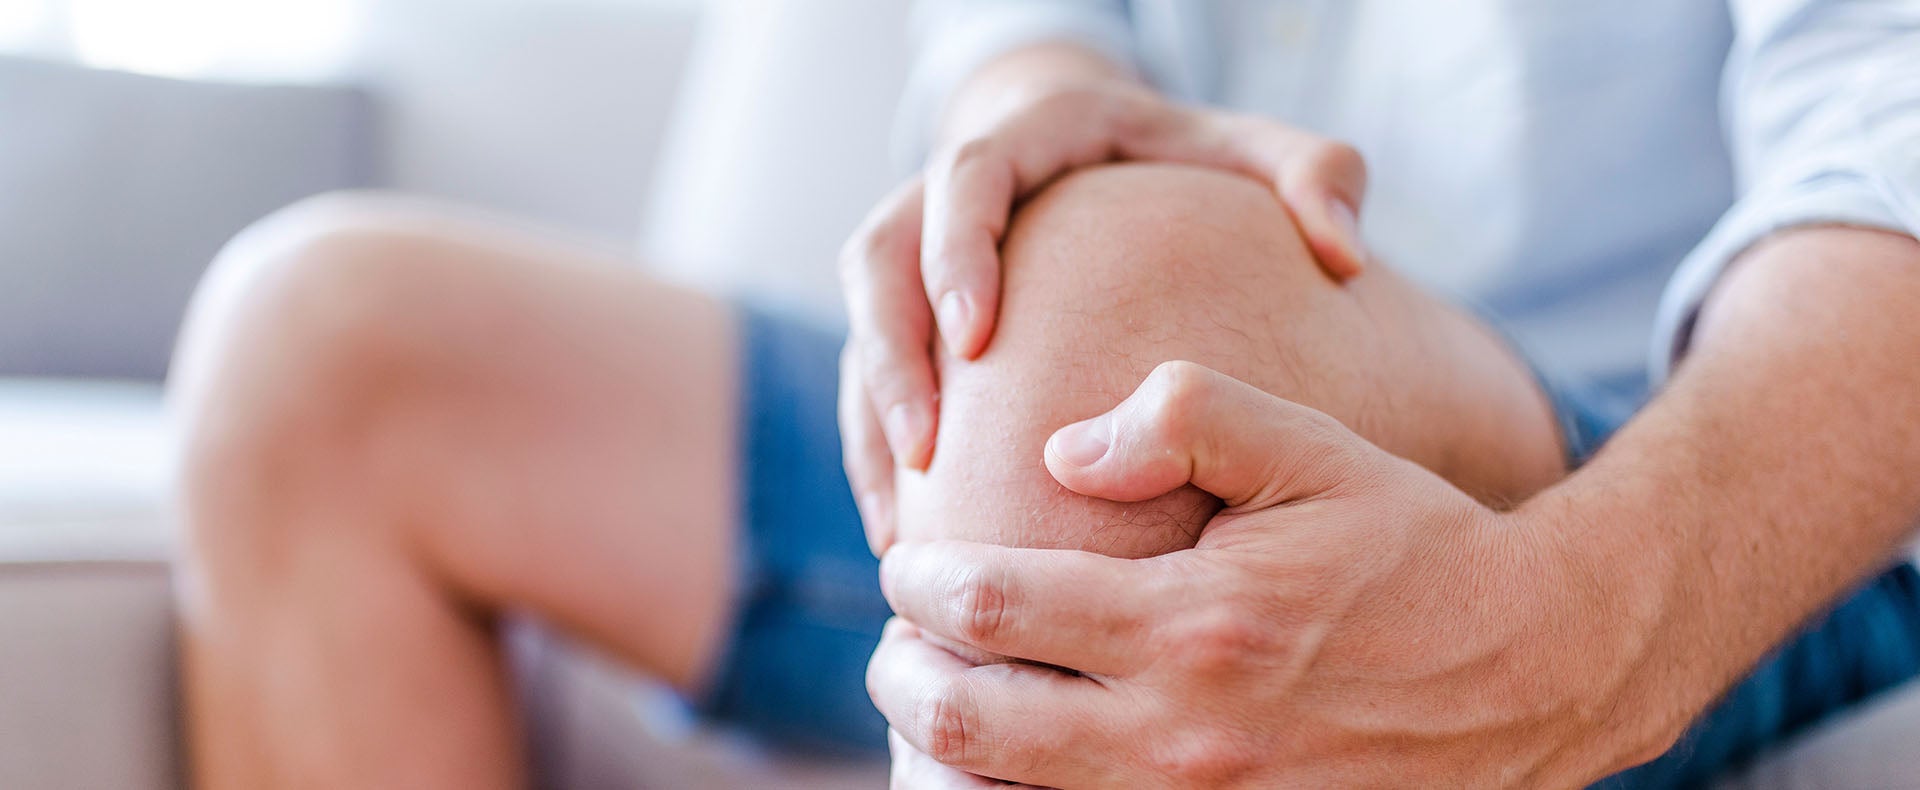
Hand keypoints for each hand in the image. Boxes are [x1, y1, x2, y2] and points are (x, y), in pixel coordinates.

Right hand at [839, 81, 1371, 555]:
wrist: (1103, 150)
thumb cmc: (1186, 160)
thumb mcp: (1253, 151)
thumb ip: (1313, 176)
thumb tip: (1343, 249)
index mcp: (1028, 138)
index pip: (966, 178)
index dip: (957, 253)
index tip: (978, 336)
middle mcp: (950, 191)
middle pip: (879, 259)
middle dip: (892, 355)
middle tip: (927, 446)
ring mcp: (918, 255)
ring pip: (862, 331)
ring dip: (872, 423)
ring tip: (902, 521)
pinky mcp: (906, 314)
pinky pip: (867, 382)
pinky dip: (876, 455)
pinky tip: (905, 532)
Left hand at [867, 362, 1647, 787]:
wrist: (1533, 669)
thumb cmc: (1413, 546)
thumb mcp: (1313, 449)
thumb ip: (1182, 418)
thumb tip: (1059, 452)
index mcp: (1193, 623)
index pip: (994, 606)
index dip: (922, 581)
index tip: (908, 561)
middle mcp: (1185, 735)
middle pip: (970, 723)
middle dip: (902, 678)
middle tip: (897, 641)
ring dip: (949, 755)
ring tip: (942, 699)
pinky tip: (1016, 763)